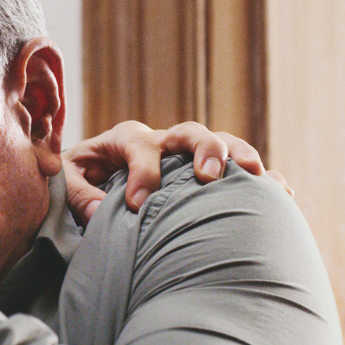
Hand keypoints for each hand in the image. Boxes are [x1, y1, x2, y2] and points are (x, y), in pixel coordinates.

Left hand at [63, 120, 289, 221]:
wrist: (89, 186)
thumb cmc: (76, 184)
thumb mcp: (65, 184)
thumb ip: (77, 195)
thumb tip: (100, 212)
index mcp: (125, 139)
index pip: (138, 146)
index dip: (141, 173)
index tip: (136, 204)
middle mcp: (162, 142)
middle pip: (189, 132)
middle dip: (203, 149)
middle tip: (208, 175)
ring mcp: (188, 157)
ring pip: (220, 145)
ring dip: (238, 156)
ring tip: (255, 175)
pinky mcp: (205, 176)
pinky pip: (238, 172)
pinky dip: (261, 179)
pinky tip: (280, 194)